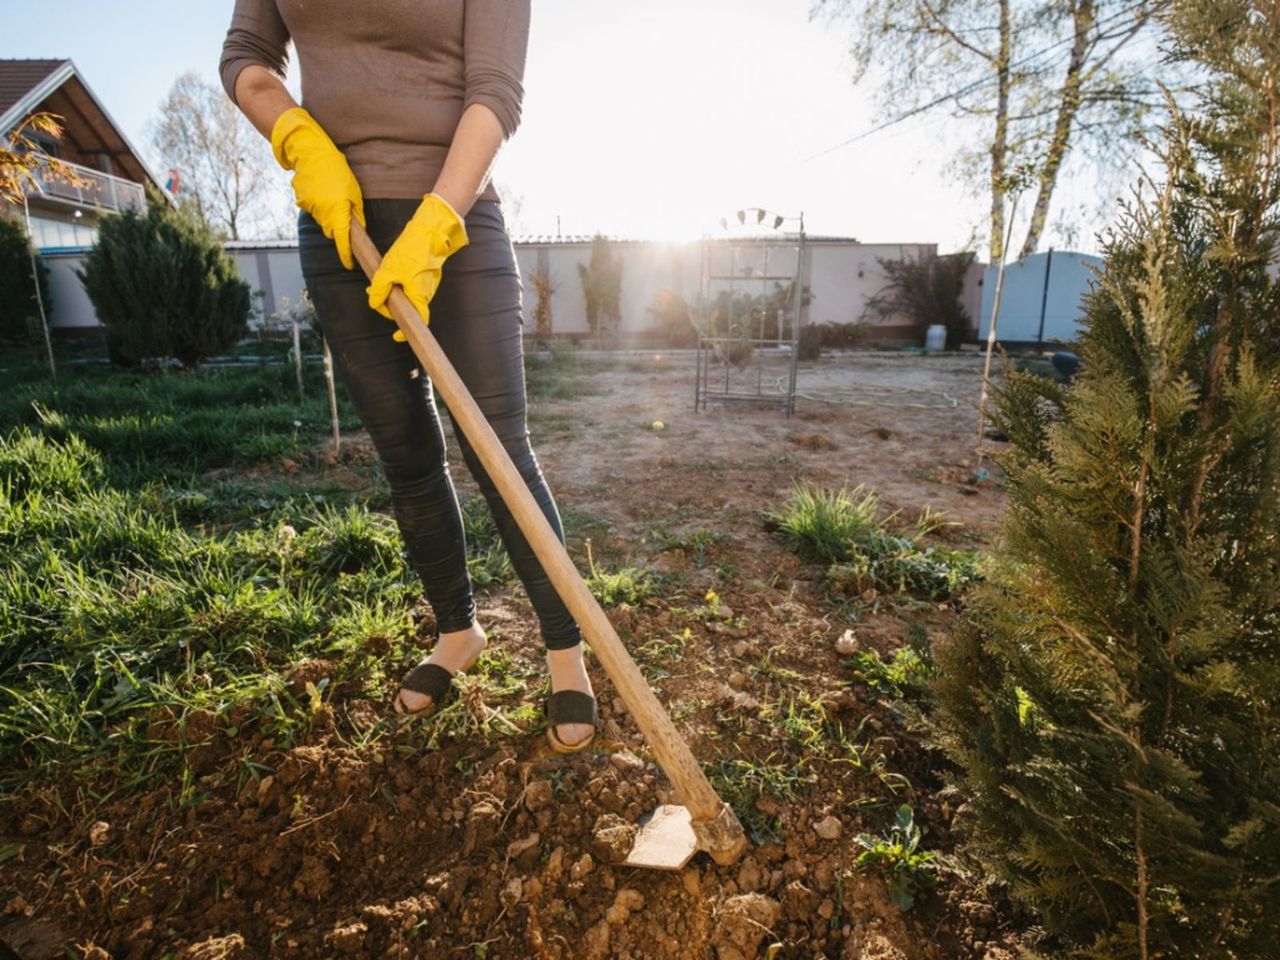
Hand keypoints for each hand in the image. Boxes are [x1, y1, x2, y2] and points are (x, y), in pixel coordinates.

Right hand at [270, 107, 364, 269]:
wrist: (311, 154)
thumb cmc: (338, 172)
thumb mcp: (354, 192)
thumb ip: (356, 214)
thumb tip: (358, 229)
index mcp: (338, 212)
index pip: (343, 241)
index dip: (346, 255)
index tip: (350, 265)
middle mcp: (323, 213)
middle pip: (332, 231)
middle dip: (338, 227)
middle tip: (343, 211)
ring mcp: (310, 208)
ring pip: (323, 220)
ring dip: (328, 213)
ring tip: (331, 194)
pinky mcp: (302, 202)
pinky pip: (314, 210)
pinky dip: (319, 205)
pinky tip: (321, 190)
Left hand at [366, 193, 468, 339]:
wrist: (429, 232)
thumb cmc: (412, 251)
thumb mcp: (389, 270)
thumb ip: (380, 288)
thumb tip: (374, 302)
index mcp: (419, 296)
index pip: (418, 321)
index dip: (406, 331)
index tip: (396, 335)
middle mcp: (426, 293)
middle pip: (408, 308)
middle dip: (389, 305)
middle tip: (375, 296)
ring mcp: (427, 284)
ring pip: (407, 296)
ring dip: (391, 293)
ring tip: (377, 284)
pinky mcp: (425, 276)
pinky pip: (410, 286)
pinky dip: (398, 285)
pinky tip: (387, 274)